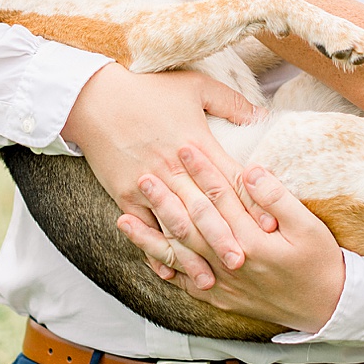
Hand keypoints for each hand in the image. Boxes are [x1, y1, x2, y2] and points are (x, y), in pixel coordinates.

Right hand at [60, 66, 261, 279]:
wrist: (94, 97)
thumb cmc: (147, 87)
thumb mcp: (195, 85)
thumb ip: (231, 102)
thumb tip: (262, 116)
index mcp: (196, 143)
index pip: (229, 180)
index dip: (250, 204)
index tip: (269, 226)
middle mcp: (174, 168)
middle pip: (204, 210)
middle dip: (224, 239)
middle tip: (244, 263)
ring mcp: (148, 184)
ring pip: (175, 226)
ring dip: (192, 254)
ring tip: (210, 279)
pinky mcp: (124, 193)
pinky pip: (144, 227)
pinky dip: (155, 249)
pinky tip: (168, 270)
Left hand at [115, 146, 345, 334]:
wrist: (327, 308)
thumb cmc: (320, 262)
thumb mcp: (309, 227)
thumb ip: (277, 199)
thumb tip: (250, 172)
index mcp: (252, 242)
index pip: (219, 199)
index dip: (200, 171)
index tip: (184, 147)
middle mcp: (230, 264)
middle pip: (190, 226)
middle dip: (165, 199)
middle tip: (143, 174)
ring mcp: (222, 284)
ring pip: (179, 257)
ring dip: (150, 238)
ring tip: (123, 219)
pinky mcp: (220, 298)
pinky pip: (184, 283)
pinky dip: (164, 270)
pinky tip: (147, 257)